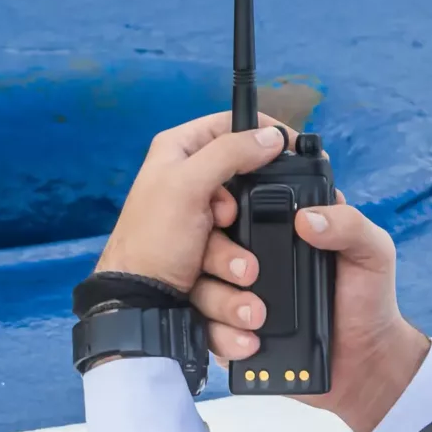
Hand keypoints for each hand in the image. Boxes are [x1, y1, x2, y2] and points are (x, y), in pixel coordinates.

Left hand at [92, 110, 292, 292]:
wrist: (139, 306)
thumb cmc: (151, 239)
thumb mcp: (187, 186)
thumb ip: (230, 154)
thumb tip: (273, 136)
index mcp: (178, 153)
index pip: (228, 125)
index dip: (259, 132)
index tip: (293, 145)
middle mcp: (189, 184)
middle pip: (244, 186)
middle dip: (247, 216)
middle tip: (225, 225)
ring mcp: (201, 225)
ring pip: (244, 231)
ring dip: (239, 260)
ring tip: (233, 275)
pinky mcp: (210, 259)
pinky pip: (238, 264)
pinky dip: (235, 283)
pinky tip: (236, 296)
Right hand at [96, 109, 428, 431]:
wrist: (364, 362)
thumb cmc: (368, 297)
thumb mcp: (372, 251)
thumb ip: (350, 226)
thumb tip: (307, 219)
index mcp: (278, 225)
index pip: (234, 203)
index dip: (223, 204)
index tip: (230, 213)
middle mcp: (248, 254)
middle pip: (206, 243)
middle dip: (219, 257)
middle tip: (249, 273)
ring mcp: (235, 293)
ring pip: (200, 287)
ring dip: (221, 301)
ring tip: (256, 317)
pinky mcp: (230, 330)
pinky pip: (208, 329)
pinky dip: (223, 336)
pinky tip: (250, 343)